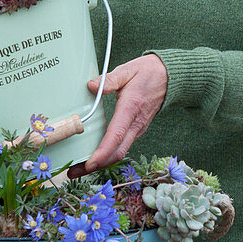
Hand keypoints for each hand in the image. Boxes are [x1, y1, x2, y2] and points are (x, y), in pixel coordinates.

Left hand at [69, 53, 167, 176]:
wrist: (169, 77)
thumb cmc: (147, 72)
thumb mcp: (127, 69)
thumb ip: (109, 79)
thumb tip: (92, 86)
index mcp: (131, 108)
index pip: (116, 135)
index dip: (102, 152)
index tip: (89, 164)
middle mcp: (136, 124)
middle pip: (117, 152)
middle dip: (96, 165)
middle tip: (73, 172)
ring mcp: (137, 129)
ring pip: (119, 152)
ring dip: (100, 163)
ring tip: (78, 168)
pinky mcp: (136, 131)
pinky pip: (121, 147)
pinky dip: (107, 156)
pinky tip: (93, 157)